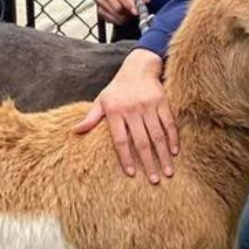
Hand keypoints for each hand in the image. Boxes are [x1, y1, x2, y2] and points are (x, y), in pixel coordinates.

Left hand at [73, 49, 177, 183]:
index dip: (125, 157)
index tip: (131, 173)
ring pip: (157, 135)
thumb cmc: (117, 88)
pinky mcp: (162, 102)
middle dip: (148, 162)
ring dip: (163, 155)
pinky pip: (169, 123)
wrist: (138, 67)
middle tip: (154, 180)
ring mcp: (149, 106)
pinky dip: (173, 138)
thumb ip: (90, 118)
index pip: (120, 140)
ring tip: (168, 172)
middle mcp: (132, 110)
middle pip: (141, 141)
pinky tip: (174, 152)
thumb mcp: (102, 101)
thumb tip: (74, 132)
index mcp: (116, 112)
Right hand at [96, 0, 148, 24]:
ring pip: (113, 13)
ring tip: (131, 13)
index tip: (136, 11)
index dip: (128, 3)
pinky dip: (119, 20)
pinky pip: (109, 19)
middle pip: (115, 5)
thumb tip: (144, 0)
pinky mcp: (100, 9)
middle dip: (127, 12)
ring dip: (124, 17)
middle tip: (136, 14)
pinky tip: (125, 16)